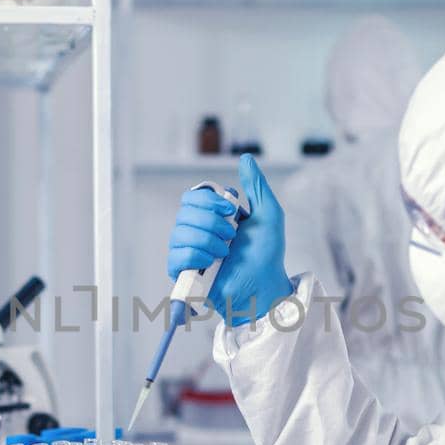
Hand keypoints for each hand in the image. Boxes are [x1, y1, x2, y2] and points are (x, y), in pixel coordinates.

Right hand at [165, 154, 291, 325]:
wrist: (265, 286)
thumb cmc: (266, 254)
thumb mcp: (268, 214)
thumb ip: (256, 186)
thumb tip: (245, 159)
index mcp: (211, 217)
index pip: (192, 197)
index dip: (208, 199)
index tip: (231, 208)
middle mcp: (196, 232)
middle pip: (184, 212)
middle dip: (212, 221)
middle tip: (232, 234)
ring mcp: (188, 253)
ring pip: (179, 233)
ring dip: (208, 240)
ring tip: (226, 252)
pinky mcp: (184, 274)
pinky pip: (176, 257)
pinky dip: (196, 255)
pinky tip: (212, 262)